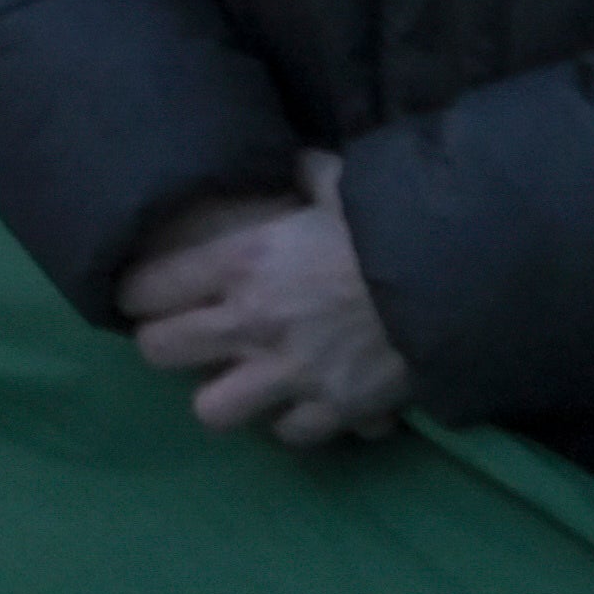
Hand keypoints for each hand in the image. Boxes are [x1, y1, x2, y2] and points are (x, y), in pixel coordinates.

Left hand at [116, 151, 414, 444]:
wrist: (457, 284)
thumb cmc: (391, 227)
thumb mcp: (342, 183)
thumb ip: (307, 174)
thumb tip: (296, 160)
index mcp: (241, 260)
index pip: (146, 288)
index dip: (136, 293)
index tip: (140, 294)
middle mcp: (250, 322)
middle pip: (159, 351)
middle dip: (163, 345)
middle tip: (182, 337)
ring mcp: (287, 373)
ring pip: (210, 411)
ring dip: (224, 396)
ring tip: (239, 380)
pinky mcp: (331, 409)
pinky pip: (287, 434)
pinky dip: (292, 421)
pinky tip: (301, 401)